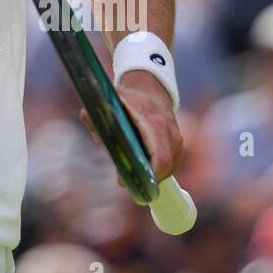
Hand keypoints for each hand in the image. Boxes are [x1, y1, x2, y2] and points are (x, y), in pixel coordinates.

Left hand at [78, 70, 183, 185]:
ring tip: (131, 176)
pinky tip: (142, 170)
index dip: (146, 176)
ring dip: (151, 177)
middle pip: (164, 168)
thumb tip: (94, 132)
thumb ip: (94, 113)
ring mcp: (177, 140)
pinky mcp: (178, 146)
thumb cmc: (127, 98)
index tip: (125, 181)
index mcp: (154, 123)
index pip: (160, 159)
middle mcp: (170, 133)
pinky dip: (156, 172)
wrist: (150, 89)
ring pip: (168, 169)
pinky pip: (170, 166)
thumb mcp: (107, 101)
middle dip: (146, 180)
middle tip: (125, 183)